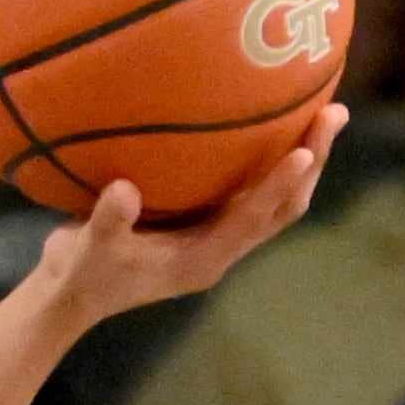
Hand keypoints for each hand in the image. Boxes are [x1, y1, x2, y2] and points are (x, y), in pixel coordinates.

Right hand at [23, 113, 341, 331]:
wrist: (70, 293)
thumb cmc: (79, 274)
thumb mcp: (87, 249)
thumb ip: (107, 221)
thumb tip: (123, 188)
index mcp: (204, 260)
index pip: (253, 219)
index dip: (279, 185)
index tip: (305, 150)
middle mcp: (221, 248)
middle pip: (284, 206)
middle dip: (313, 161)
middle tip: (334, 113)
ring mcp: (217, 235)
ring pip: (275, 198)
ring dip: (303, 158)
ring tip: (323, 111)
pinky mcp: (206, 223)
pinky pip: (250, 188)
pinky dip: (269, 159)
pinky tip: (270, 121)